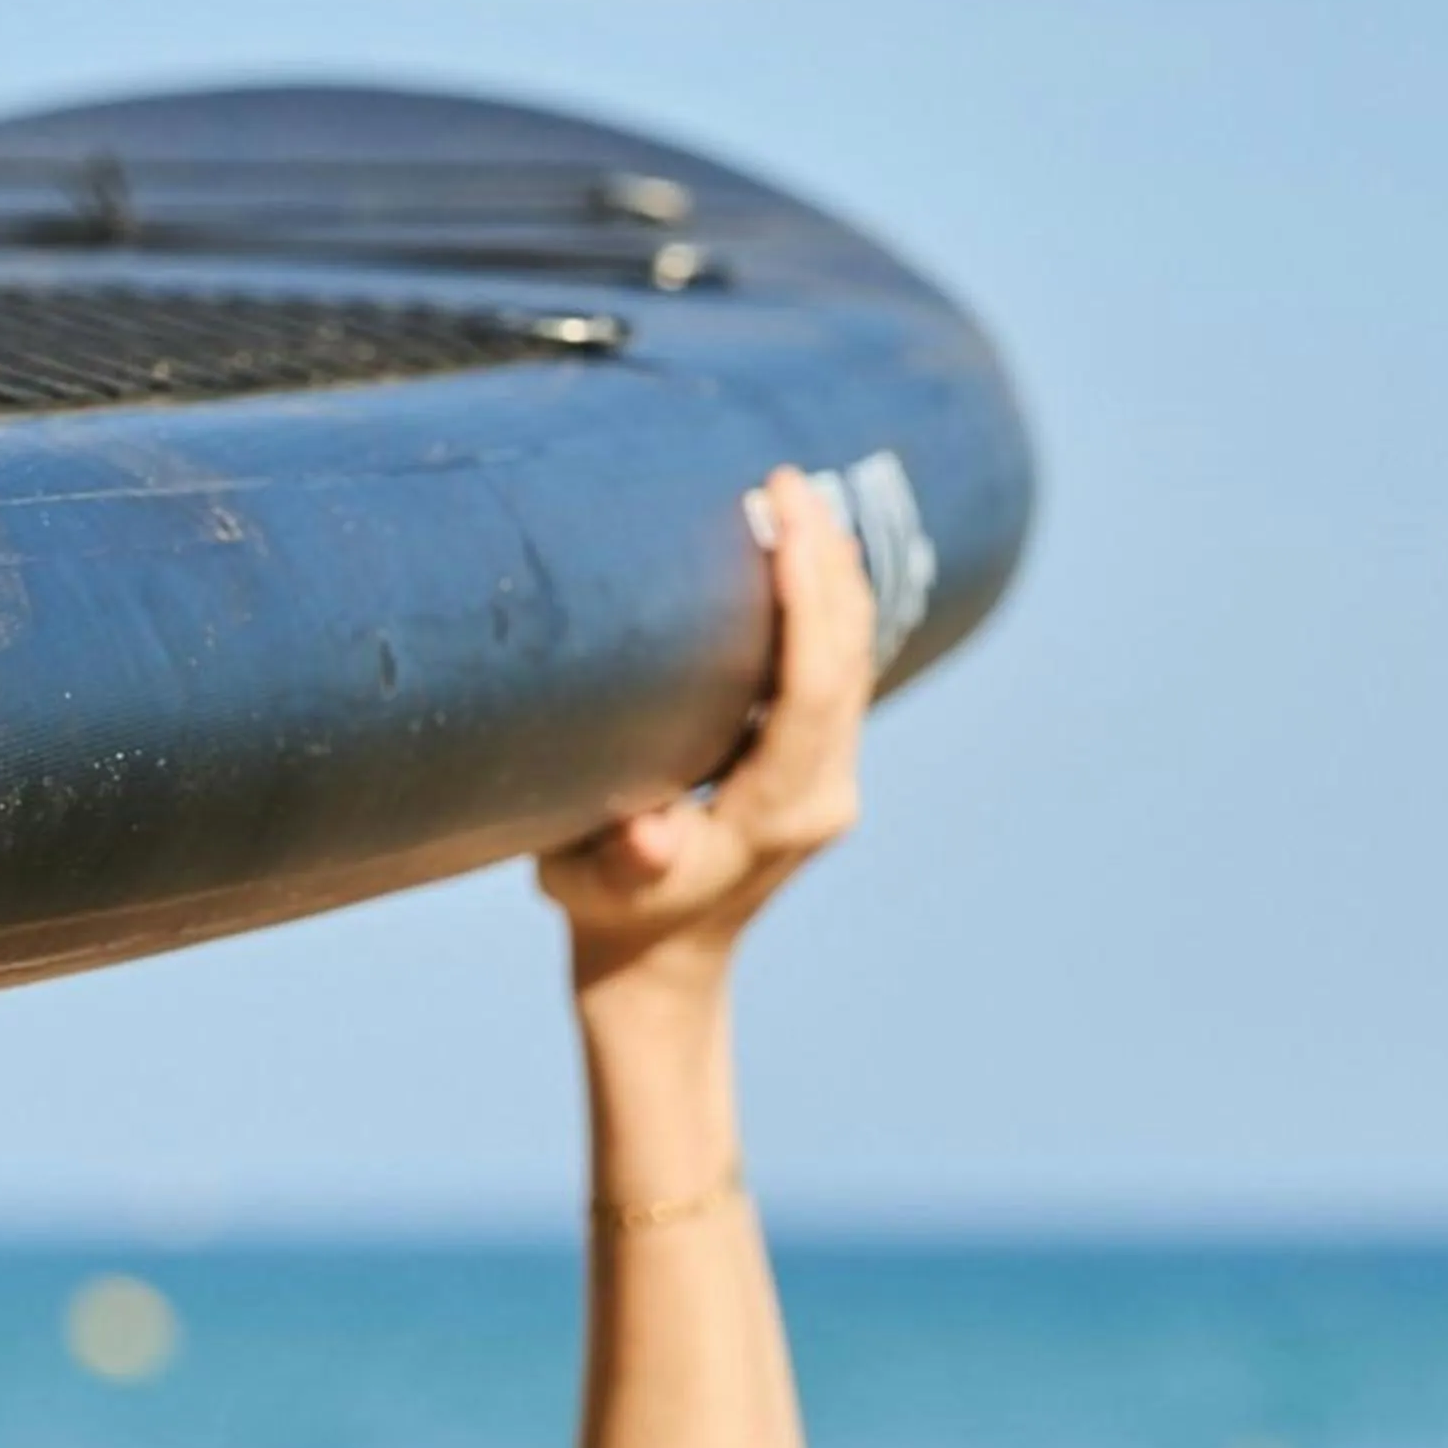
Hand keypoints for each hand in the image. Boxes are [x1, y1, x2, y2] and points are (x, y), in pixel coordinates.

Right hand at [540, 465, 878, 1005]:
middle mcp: (824, 790)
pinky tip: (802, 551)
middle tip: (787, 478)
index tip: (786, 520)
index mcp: (779, 811)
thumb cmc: (612, 920)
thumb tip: (647, 833)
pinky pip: (838, 669)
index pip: (813, 684)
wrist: (660, 969)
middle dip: (823, 559)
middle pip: (847, 655)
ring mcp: (830, 778)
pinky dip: (823, 604)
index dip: (806, 596)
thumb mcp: (593, 890)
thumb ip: (624, 860)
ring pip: (853, 655)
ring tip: (798, 495)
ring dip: (830, 572)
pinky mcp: (820, 765)